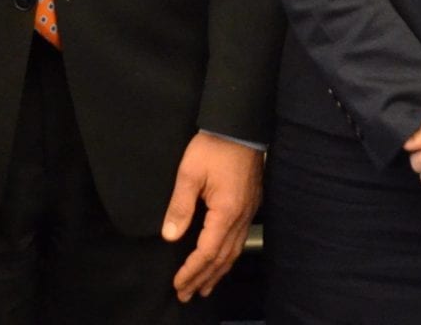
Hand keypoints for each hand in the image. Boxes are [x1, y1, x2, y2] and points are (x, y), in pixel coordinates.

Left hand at [162, 133, 261, 302]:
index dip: (192, 271)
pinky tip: (221, 259)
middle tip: (188, 295)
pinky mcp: (250, 204)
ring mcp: (248, 211)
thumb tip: (170, 236)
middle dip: (203, 278)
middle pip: (222, 258)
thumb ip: (180, 207)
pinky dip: (228, 256)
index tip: (178, 284)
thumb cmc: (214, 146)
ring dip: (217, 272)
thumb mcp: (189, 173)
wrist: (239, 126)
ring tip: (205, 287)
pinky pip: (239, 239)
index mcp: (226, 212)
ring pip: (233, 251)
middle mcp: (241, 217)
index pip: (207, 252)